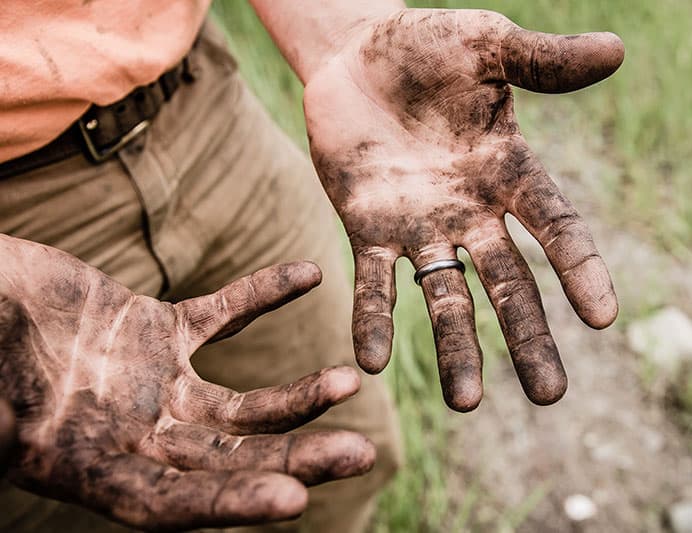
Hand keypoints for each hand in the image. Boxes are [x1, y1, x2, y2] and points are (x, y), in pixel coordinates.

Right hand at [0, 235, 374, 529]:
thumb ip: (14, 417)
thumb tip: (24, 435)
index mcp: (88, 466)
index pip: (168, 503)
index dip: (228, 505)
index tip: (293, 501)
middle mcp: (134, 435)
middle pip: (229, 459)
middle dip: (295, 460)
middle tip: (361, 455)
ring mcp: (154, 385)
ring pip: (241, 403)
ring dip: (297, 395)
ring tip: (349, 381)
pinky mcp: (160, 331)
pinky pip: (224, 314)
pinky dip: (263, 293)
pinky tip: (308, 273)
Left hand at [304, 9, 622, 410]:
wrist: (355, 55)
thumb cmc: (428, 47)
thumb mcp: (487, 45)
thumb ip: (542, 60)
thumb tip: (616, 50)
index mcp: (509, 172)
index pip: (555, 226)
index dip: (580, 268)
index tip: (604, 318)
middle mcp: (471, 211)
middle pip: (508, 283)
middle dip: (527, 337)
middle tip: (550, 396)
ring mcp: (419, 226)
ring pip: (443, 296)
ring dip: (454, 348)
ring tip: (464, 404)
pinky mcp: (366, 228)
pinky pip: (371, 281)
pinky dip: (373, 319)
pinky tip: (371, 362)